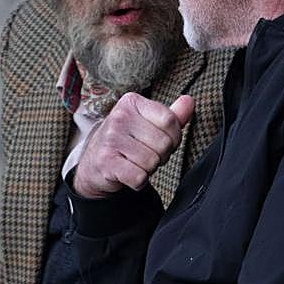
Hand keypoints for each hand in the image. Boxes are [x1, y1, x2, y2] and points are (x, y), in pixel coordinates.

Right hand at [73, 93, 194, 198]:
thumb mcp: (148, 123)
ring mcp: (111, 139)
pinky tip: (128, 173)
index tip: (160, 140)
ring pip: (153, 162)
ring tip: (135, 162)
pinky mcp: (106, 162)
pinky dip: (138, 181)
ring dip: (148, 169)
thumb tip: (189, 101)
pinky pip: (139, 178)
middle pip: (164, 143)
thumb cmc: (127, 140)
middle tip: (145, 153)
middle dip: (161, 155)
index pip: (170, 120)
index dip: (173, 137)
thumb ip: (172, 114)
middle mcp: (119, 117)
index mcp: (132, 102)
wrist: (94, 161)